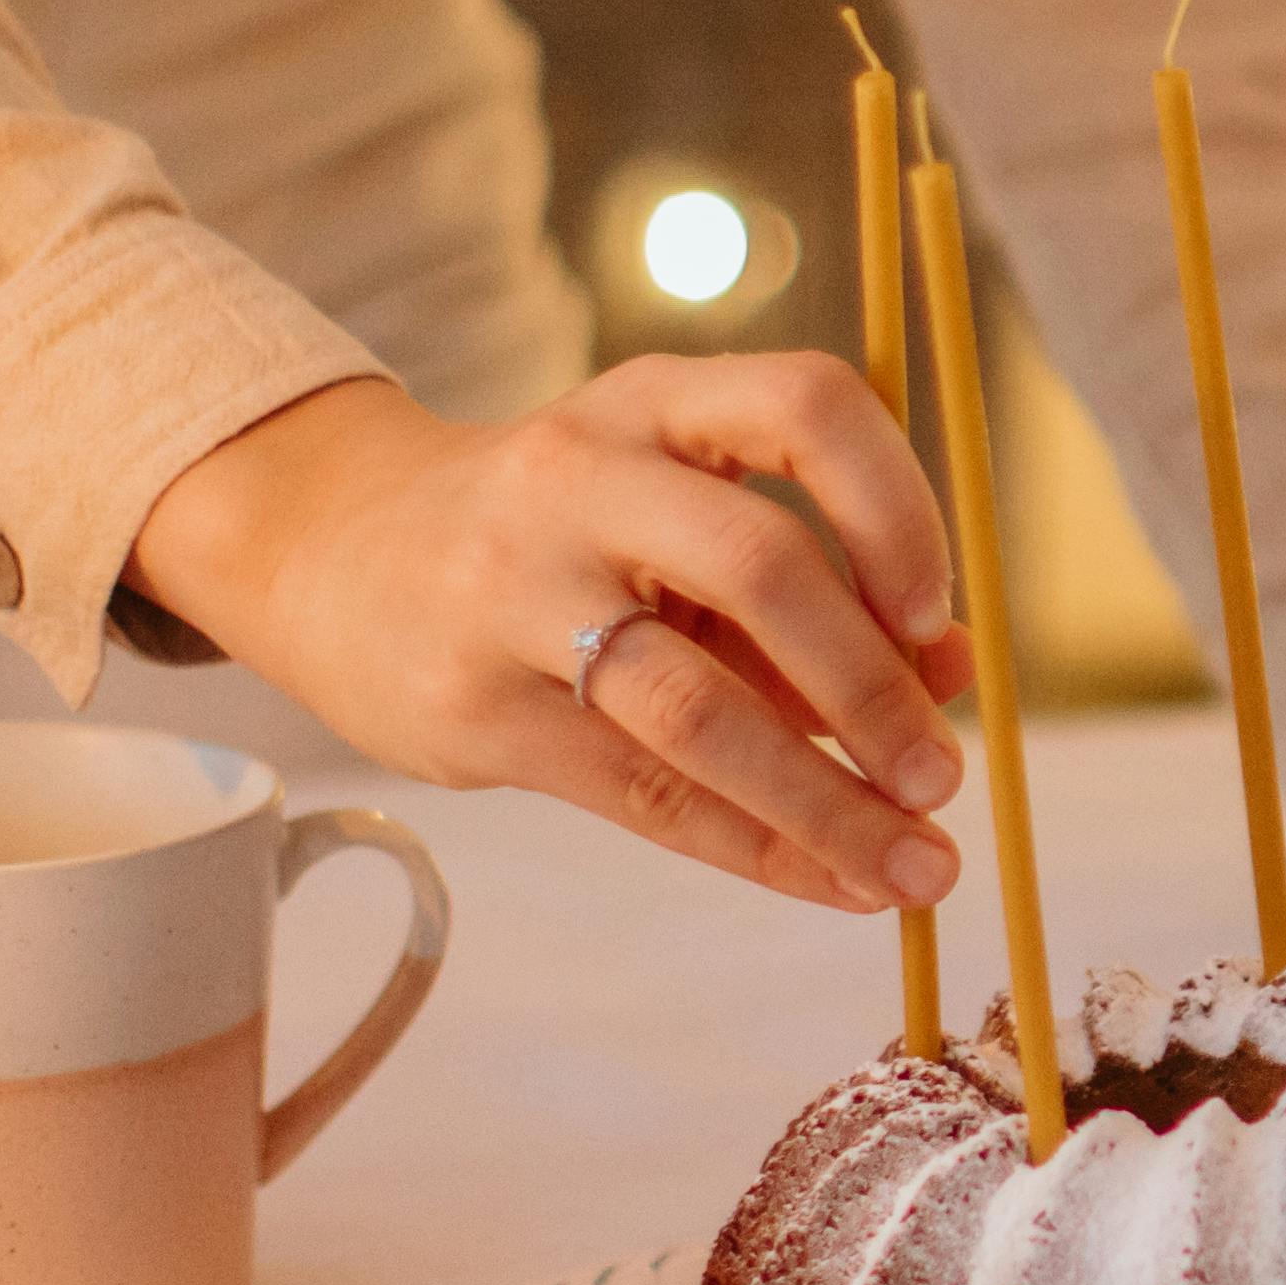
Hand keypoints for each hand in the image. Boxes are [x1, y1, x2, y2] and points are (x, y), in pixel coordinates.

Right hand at [128, 364, 971, 910]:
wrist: (331, 553)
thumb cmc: (560, 534)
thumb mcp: (677, 511)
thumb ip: (817, 585)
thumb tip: (953, 672)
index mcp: (655, 403)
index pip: (806, 406)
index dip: (896, 509)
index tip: (939, 613)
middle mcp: (582, 477)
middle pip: (761, 566)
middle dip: (873, 687)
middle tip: (944, 776)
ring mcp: (516, 591)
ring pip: (697, 708)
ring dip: (827, 799)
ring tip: (916, 865)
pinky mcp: (477, 710)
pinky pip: (643, 793)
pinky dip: (756, 846)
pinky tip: (832, 881)